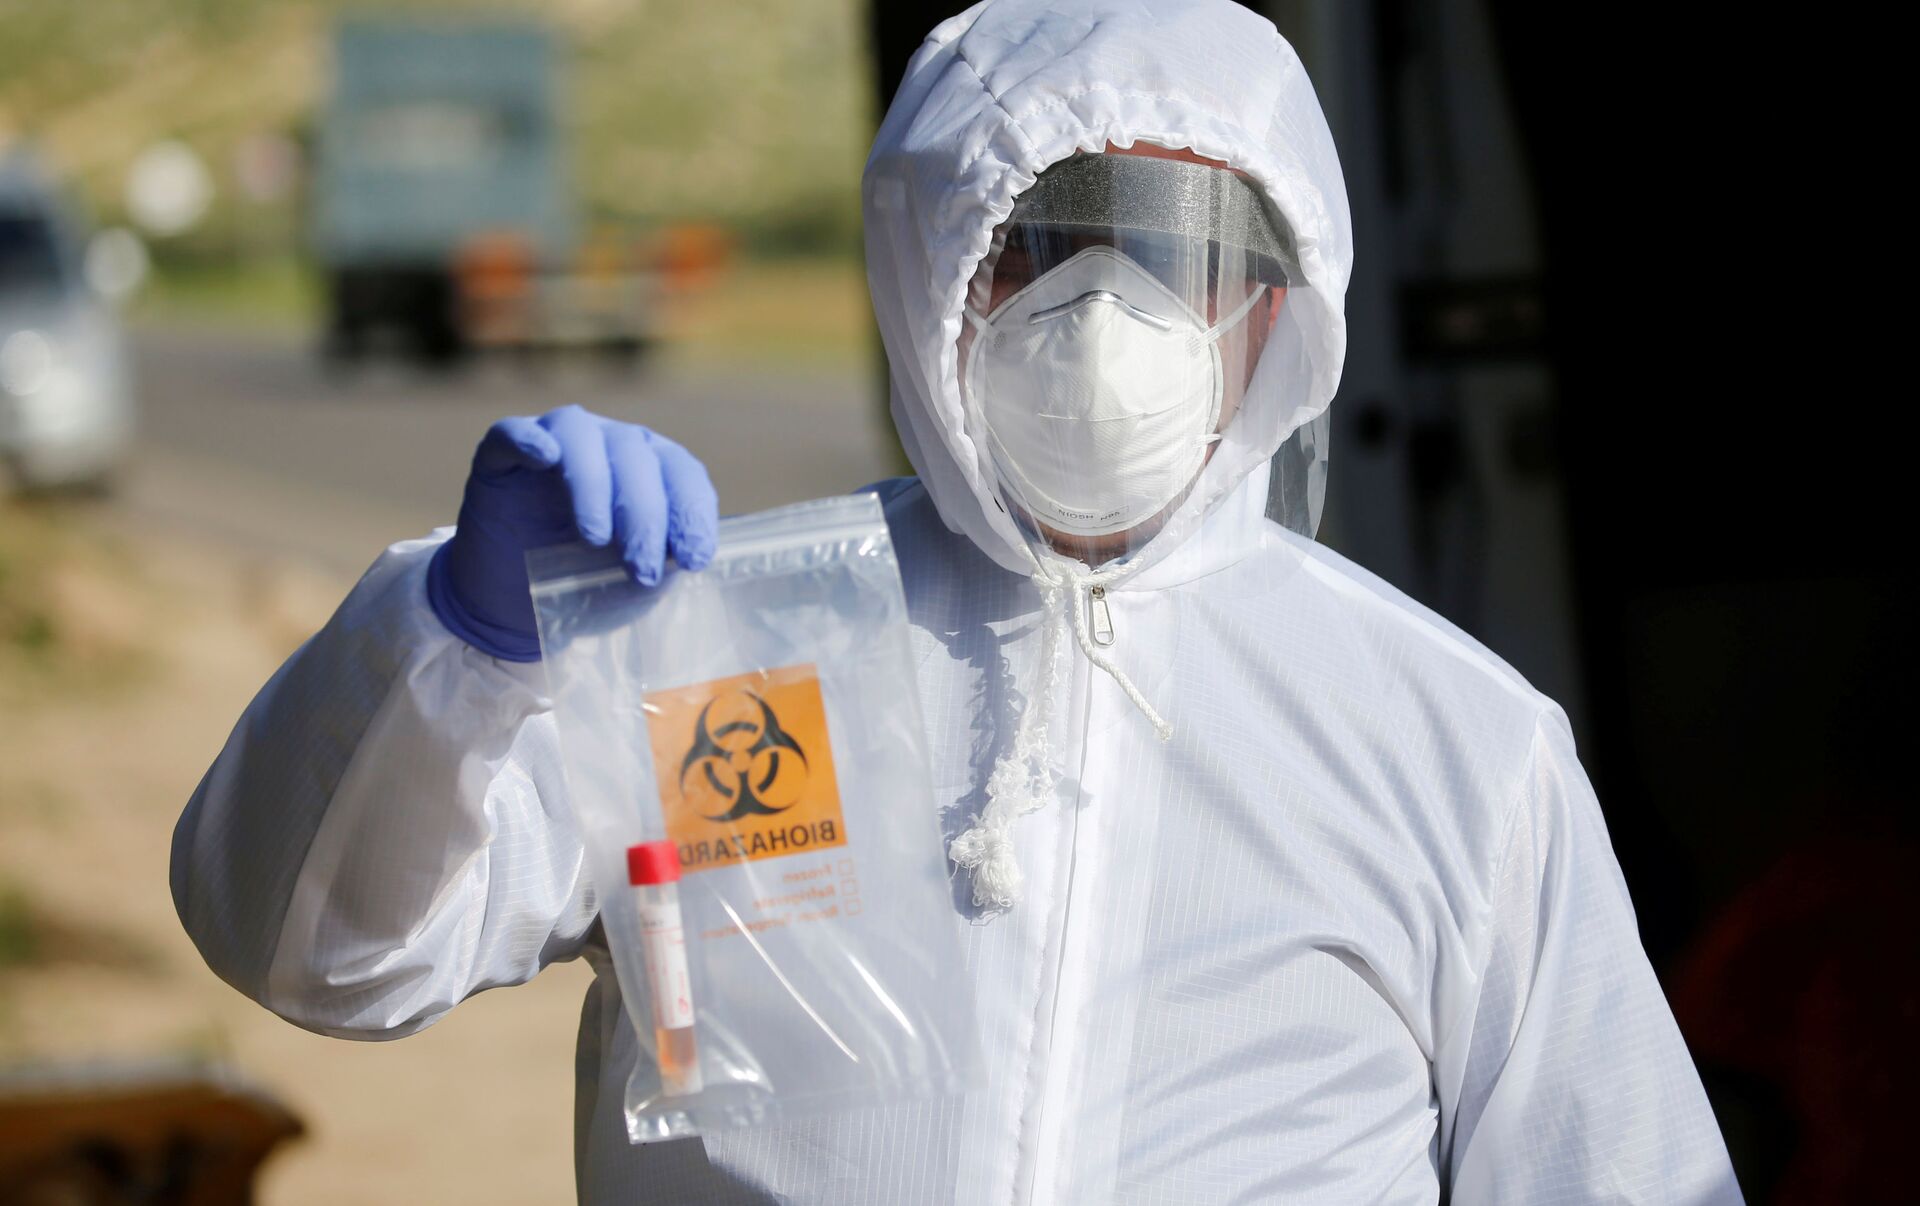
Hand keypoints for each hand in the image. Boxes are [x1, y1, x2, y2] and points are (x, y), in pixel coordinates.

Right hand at [426, 405, 718, 660]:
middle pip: (634, 454)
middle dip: (645, 514)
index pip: (681, 472)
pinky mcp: (499, 456)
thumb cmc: (588, 584)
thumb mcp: (633, 581)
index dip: (691, 512)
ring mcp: (553, 441)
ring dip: (592, 484)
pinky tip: (544, 456)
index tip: (694, 559)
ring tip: (595, 539)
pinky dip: (528, 440)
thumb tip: (682, 558)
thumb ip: (660, 564)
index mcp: (651, 468)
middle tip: (643, 569)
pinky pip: (512, 433)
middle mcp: (607, 443)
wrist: (513, 603)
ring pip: (579, 435)